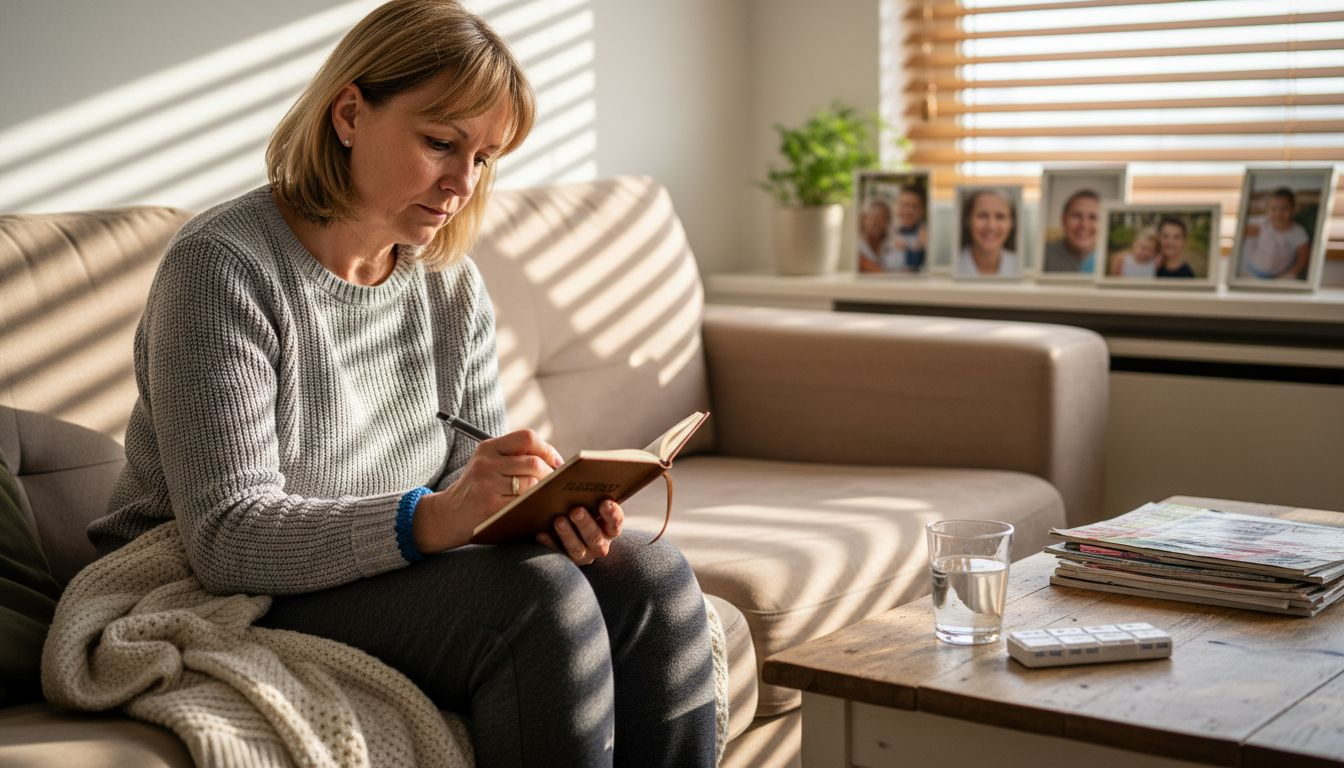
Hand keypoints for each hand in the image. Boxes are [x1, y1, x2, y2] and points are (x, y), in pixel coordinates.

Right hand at [412, 429, 562, 553]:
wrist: (446, 516)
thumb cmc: (476, 491)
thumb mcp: (487, 466)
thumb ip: (514, 459)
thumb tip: (556, 463)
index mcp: (487, 448)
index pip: (526, 438)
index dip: (547, 449)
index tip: (557, 463)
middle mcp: (486, 463)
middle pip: (533, 462)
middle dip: (551, 475)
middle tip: (557, 485)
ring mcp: (486, 485)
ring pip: (531, 483)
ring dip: (545, 492)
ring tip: (549, 497)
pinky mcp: (489, 506)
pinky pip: (523, 503)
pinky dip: (535, 506)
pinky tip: (538, 510)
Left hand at [536, 499, 623, 565]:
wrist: (565, 526)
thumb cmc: (580, 506)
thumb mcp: (587, 501)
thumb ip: (589, 493)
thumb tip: (577, 477)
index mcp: (609, 528)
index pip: (615, 522)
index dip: (612, 514)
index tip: (604, 502)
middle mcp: (599, 544)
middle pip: (594, 536)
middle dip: (585, 523)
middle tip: (576, 510)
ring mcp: (583, 555)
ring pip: (577, 548)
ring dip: (568, 534)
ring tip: (558, 520)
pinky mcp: (564, 559)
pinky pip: (556, 552)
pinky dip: (549, 542)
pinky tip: (541, 533)